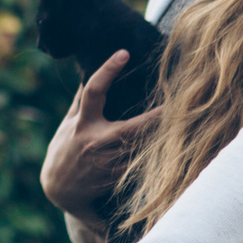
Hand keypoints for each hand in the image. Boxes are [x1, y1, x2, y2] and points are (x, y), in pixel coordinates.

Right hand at [40, 53, 158, 222]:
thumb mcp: (68, 122)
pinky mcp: (116, 176)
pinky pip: (140, 163)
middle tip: (175, 104)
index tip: (124, 53)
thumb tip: (87, 71)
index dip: (107, 71)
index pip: (93, 92)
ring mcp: (107, 162)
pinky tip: (172, 145)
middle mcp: (94, 141)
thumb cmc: (64, 149)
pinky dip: (154, 154)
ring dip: (159, 137)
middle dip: (153, 118)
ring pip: (139, 148)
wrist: (58, 189)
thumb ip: (81, 100)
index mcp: (82, 122)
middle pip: (129, 128)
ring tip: (184, 122)